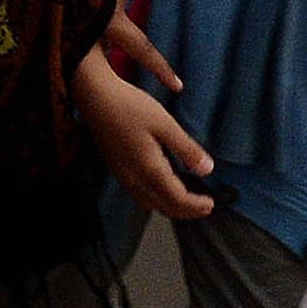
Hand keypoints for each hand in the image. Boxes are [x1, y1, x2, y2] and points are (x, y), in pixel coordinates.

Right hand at [78, 30, 213, 221]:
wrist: (94, 96)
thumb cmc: (129, 106)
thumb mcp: (165, 124)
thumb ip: (186, 149)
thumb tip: (207, 169)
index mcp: (148, 170)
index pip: (177, 199)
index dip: (196, 206)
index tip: (212, 203)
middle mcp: (133, 179)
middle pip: (163, 207)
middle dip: (186, 211)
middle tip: (204, 207)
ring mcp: (122, 175)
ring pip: (149, 203)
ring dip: (170, 206)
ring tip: (187, 200)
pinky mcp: (117, 168)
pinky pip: (139, 194)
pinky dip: (156, 198)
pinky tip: (162, 186)